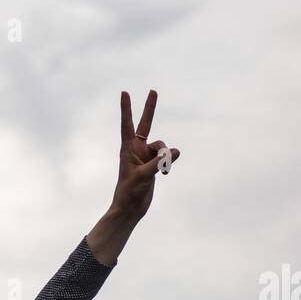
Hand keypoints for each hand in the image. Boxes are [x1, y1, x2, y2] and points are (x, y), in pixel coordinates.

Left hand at [111, 89, 178, 222]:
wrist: (130, 208)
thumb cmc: (130, 192)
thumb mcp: (144, 176)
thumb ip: (159, 163)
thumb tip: (175, 152)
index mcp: (128, 149)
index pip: (128, 124)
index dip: (127, 109)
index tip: (124, 93)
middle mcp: (136, 149)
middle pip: (145, 124)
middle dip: (150, 108)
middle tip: (153, 91)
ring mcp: (145, 156)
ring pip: (162, 146)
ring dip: (165, 156)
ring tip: (163, 170)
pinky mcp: (153, 164)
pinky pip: (166, 157)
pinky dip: (168, 164)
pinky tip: (165, 174)